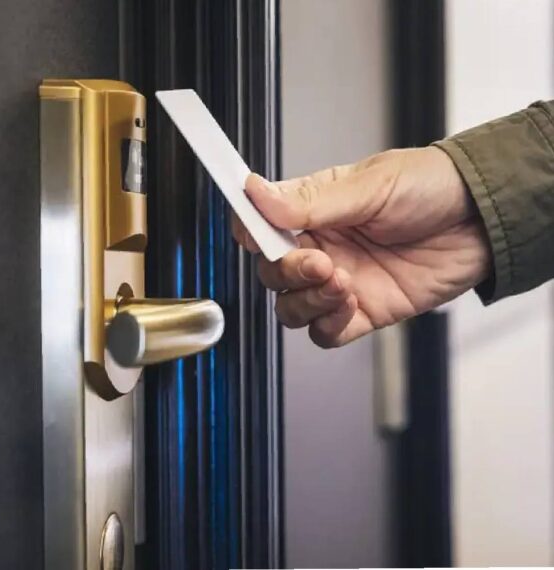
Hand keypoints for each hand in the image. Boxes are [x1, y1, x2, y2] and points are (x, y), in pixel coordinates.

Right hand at [232, 147, 490, 347]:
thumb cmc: (431, 188)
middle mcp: (321, 247)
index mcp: (314, 210)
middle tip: (318, 260)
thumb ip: (310, 200)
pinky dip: (328, 323)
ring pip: (291, 307)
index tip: (251, 234)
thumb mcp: (371, 185)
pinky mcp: (362, 311)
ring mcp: (339, 282)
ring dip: (307, 300)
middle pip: (272, 273)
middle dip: (286, 272)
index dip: (249, 231)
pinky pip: (325, 332)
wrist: (483, 221)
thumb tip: (256, 192)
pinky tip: (351, 301)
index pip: (261, 224)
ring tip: (340, 280)